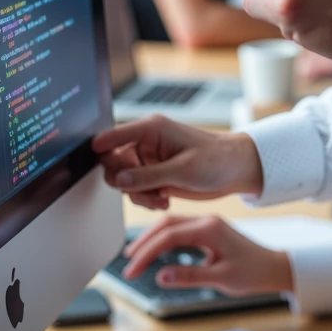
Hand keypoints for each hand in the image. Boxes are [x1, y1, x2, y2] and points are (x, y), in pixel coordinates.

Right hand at [92, 114, 262, 208]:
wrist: (236, 171)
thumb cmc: (217, 160)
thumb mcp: (182, 169)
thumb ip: (147, 175)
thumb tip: (118, 179)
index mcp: (152, 129)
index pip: (113, 135)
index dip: (101, 147)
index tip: (95, 159)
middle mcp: (146, 143)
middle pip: (112, 162)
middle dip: (124, 181)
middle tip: (145, 192)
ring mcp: (149, 160)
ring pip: (122, 180)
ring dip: (137, 194)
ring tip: (160, 200)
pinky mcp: (154, 175)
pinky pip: (135, 190)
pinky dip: (145, 199)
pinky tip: (163, 201)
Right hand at [122, 213, 293, 296]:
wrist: (273, 268)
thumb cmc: (253, 273)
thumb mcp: (221, 278)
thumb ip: (189, 276)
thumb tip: (160, 276)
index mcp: (210, 229)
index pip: (168, 236)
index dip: (146, 252)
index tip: (132, 270)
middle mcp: (207, 221)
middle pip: (165, 224)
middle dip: (143, 242)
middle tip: (127, 262)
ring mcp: (208, 223)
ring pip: (171, 224)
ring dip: (151, 238)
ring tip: (134, 255)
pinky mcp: (209, 230)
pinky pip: (179, 229)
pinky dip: (163, 238)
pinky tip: (155, 249)